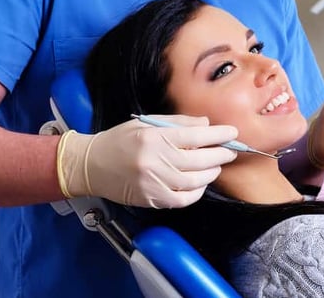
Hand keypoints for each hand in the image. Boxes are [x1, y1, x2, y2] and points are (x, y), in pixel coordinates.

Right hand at [57, 114, 237, 207]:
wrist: (91, 165)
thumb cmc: (119, 141)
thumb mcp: (146, 123)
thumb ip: (177, 123)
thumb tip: (206, 124)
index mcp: (154, 138)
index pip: (196, 135)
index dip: (218, 134)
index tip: (232, 132)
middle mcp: (155, 161)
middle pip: (200, 159)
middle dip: (221, 154)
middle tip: (230, 150)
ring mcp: (154, 183)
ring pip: (196, 181)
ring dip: (212, 172)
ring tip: (217, 165)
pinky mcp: (152, 200)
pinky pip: (184, 199)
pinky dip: (197, 191)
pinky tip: (200, 182)